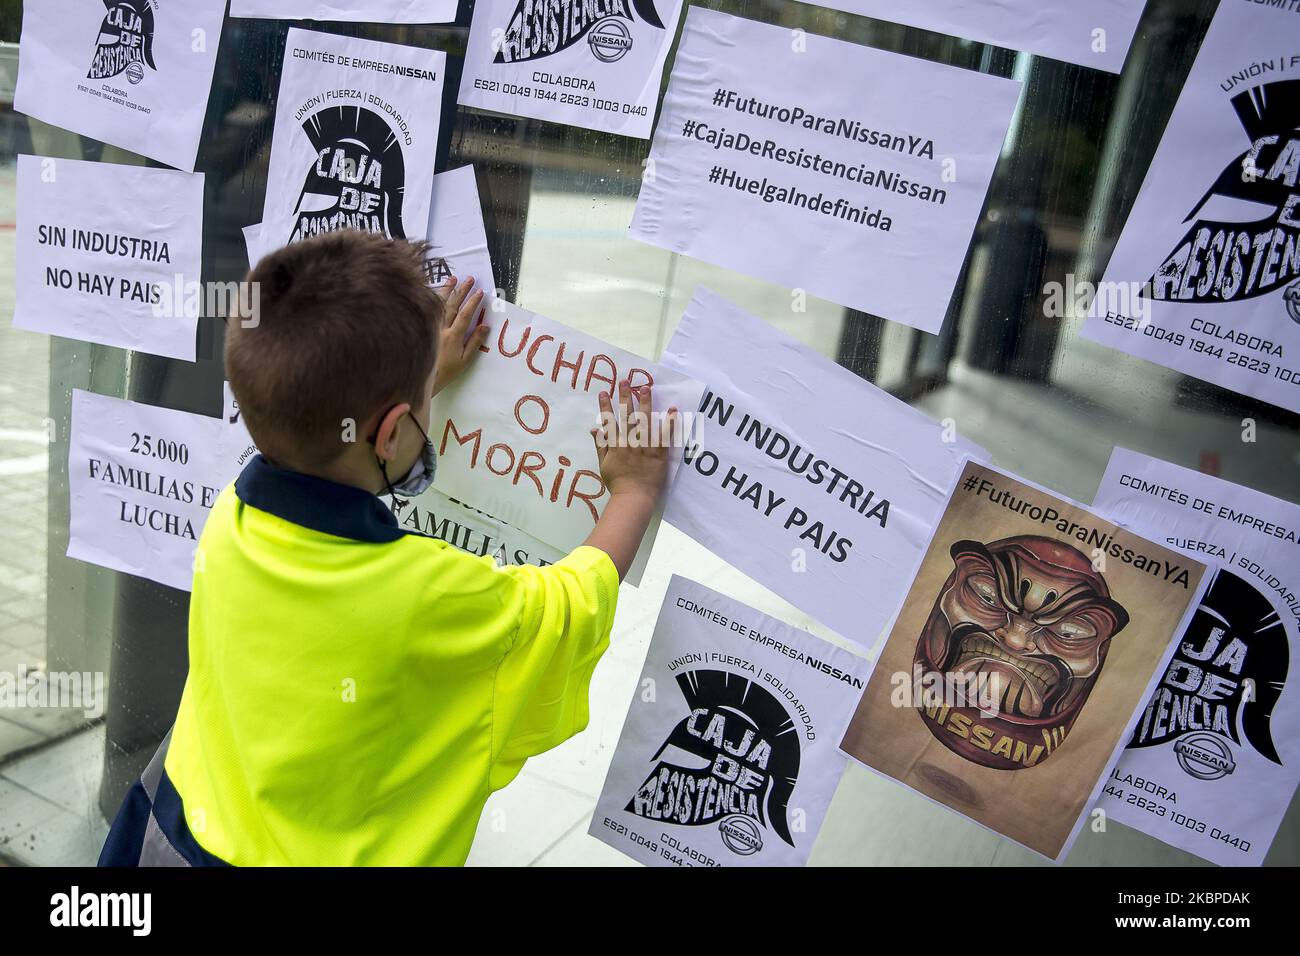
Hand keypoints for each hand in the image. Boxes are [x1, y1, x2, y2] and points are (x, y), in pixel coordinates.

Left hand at [431, 275, 490, 394]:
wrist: (422, 375)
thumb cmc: (446, 371)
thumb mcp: (465, 360)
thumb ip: (475, 342)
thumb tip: (484, 326)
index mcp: (453, 336)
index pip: (465, 315)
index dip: (473, 302)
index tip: (480, 291)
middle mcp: (441, 328)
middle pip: (453, 305)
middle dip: (462, 291)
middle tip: (470, 279)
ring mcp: (431, 326)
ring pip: (439, 304)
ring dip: (447, 290)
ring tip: (453, 279)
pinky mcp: (423, 327)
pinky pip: (429, 309)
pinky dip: (432, 299)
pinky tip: (435, 290)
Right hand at [590, 380, 677, 502]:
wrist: (634, 497)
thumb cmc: (618, 482)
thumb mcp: (603, 464)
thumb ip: (600, 445)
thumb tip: (594, 429)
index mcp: (615, 445)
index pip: (609, 421)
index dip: (606, 406)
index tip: (604, 392)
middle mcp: (629, 443)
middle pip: (627, 416)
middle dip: (625, 397)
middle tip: (625, 381)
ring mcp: (644, 447)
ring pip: (644, 422)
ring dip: (645, 403)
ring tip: (645, 387)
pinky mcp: (659, 453)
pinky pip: (664, 436)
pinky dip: (669, 423)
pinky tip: (672, 410)